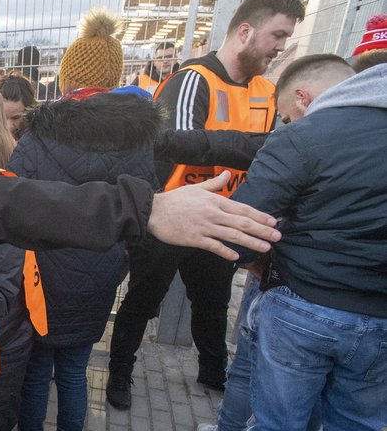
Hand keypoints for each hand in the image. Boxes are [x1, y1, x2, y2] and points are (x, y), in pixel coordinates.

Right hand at [148, 172, 279, 260]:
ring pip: (232, 235)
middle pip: (242, 223)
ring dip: (251, 242)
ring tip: (265, 248)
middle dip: (262, 230)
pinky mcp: (194, 238)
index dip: (260, 216)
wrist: (153, 211)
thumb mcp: (196, 188)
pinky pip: (214, 246)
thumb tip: (227, 174)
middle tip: (277, 237)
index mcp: (215, 201)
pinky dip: (225, 251)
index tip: (273, 221)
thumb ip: (214, 183)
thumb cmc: (174, 199)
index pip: (243, 209)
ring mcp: (204, 227)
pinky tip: (236, 257)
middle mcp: (213, 214)